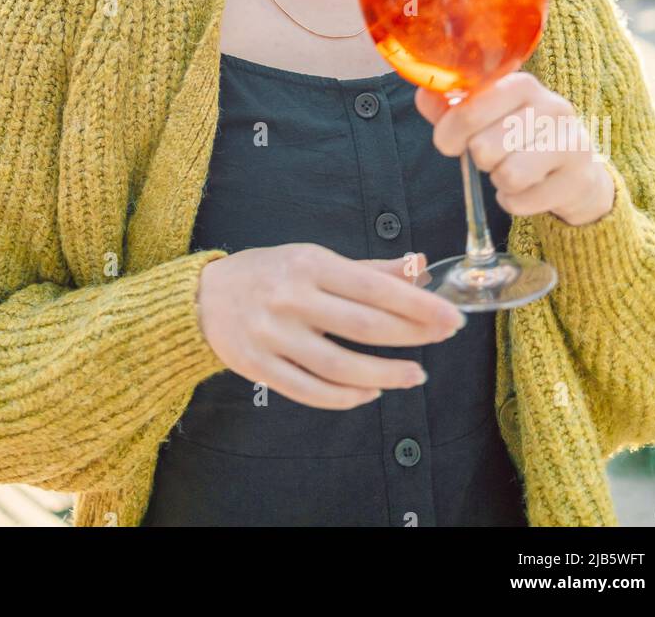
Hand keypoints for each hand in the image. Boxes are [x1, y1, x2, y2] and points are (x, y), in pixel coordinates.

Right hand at [196, 243, 466, 409]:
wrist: (203, 298)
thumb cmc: (269, 272)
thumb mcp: (313, 257)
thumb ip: (367, 268)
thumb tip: (418, 264)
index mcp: (309, 263)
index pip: (373, 287)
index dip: (417, 304)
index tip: (451, 316)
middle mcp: (291, 297)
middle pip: (362, 326)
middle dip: (411, 336)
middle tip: (443, 340)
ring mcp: (273, 335)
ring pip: (339, 365)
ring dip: (384, 374)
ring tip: (415, 375)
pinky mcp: (259, 367)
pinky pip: (310, 390)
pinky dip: (345, 396)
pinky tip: (370, 392)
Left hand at [414, 71, 615, 226]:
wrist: (575, 170)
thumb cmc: (520, 138)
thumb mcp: (487, 117)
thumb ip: (450, 106)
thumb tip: (424, 95)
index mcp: (522, 84)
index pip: (471, 107)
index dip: (449, 131)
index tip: (450, 142)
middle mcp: (552, 106)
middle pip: (484, 147)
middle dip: (479, 159)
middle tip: (490, 157)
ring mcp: (571, 141)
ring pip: (507, 175)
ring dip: (498, 180)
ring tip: (510, 170)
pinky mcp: (579, 178)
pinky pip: (523, 202)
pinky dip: (515, 202)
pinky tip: (528, 189)